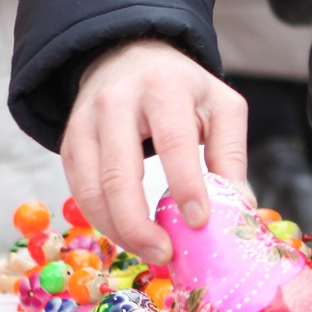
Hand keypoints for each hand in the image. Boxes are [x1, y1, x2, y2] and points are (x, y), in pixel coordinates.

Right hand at [61, 38, 248, 263]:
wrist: (130, 57)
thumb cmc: (183, 89)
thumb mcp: (220, 106)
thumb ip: (232, 153)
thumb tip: (242, 207)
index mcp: (164, 88)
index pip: (174, 141)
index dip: (186, 184)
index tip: (199, 221)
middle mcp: (117, 102)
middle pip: (120, 174)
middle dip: (140, 224)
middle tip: (166, 254)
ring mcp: (86, 123)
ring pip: (92, 189)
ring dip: (119, 231)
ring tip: (150, 251)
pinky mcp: (70, 143)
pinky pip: (79, 191)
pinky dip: (102, 221)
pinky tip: (128, 235)